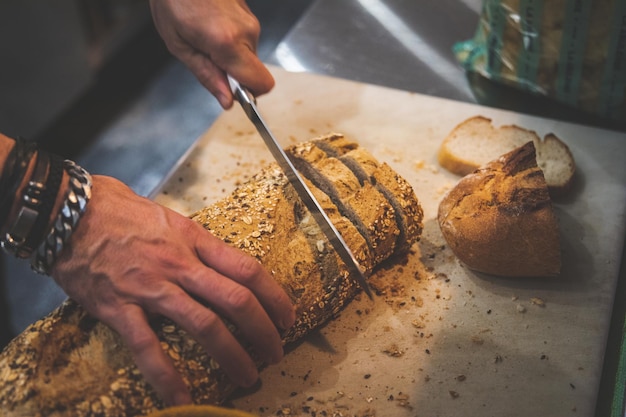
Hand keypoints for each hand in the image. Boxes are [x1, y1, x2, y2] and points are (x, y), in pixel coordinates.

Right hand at [51, 176, 294, 404]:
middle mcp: (180, 264)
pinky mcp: (119, 308)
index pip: (248, 270)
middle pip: (236, 300)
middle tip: (277, 352)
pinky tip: (184, 400)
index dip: (275, 297)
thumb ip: (194, 242)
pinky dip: (167, 377)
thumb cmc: (117, 209)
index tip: (287, 317)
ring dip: (232, 355)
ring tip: (248, 376)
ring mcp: (151, 288)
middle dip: (264, 331)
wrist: (66, 210)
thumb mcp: (168, 218)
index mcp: (194, 240)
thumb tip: (216, 259)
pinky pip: (148, 348)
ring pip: (204, 326)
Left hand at [149, 0, 274, 107]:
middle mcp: (246, 32)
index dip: (250, 94)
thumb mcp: (179, 45)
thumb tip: (228, 100)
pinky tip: (210, 26)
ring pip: (249, 55)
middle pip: (254, 71)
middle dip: (233, 72)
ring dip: (229, 55)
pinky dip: (230, 40)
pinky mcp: (248, 13)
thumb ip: (207, 76)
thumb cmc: (173, 1)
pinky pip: (245, 39)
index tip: (231, 90)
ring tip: (203, 37)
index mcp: (228, 43)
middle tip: (205, 57)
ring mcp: (250, 20)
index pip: (261, 83)